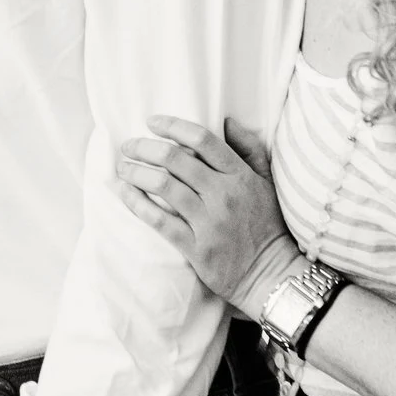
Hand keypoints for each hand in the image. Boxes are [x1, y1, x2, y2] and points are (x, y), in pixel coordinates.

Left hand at [114, 116, 298, 311]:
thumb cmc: (266, 225)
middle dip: (144, 147)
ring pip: (163, 186)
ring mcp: (210, 222)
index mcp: (240, 176)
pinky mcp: (196, 248)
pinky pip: (159, 220)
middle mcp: (224, 195)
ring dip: (136, 172)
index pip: (203, 139)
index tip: (151, 122)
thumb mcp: (266, 183)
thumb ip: (249, 149)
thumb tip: (228, 121)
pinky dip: (136, 203)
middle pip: (175, 159)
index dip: (172, 126)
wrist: (273, 275)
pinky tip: (124, 193)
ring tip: (122, 168)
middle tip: (127, 146)